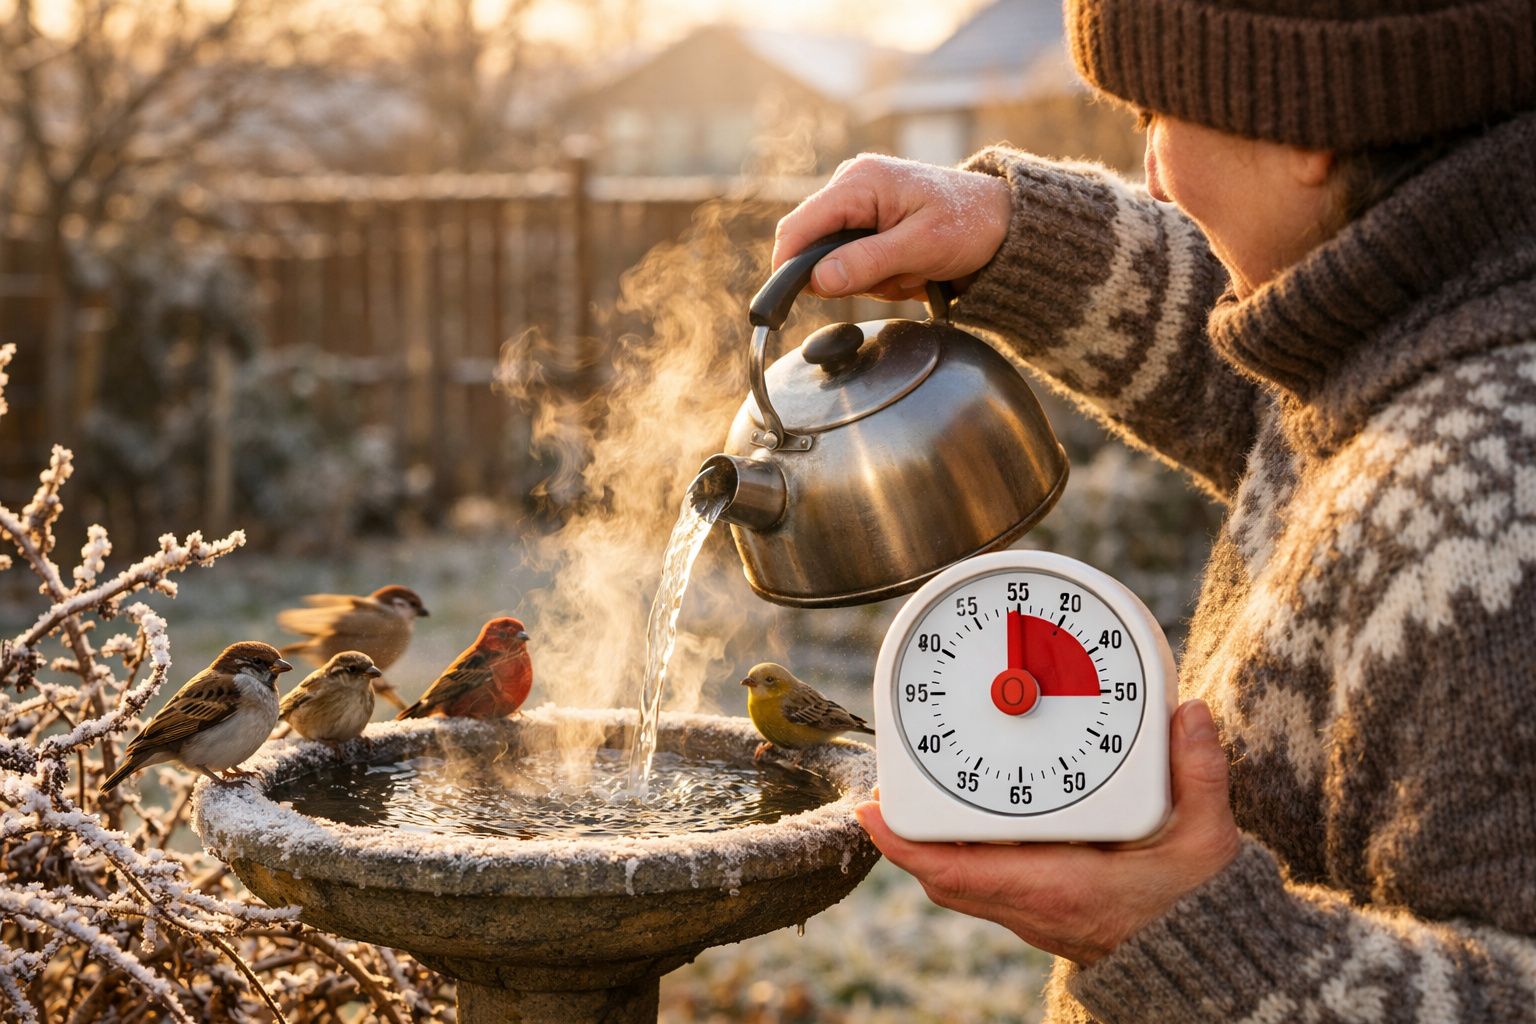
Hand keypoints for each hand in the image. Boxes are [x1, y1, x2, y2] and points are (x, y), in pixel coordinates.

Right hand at [772, 154, 1012, 301]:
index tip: (790, 302)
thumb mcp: (921, 247)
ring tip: (909, 271)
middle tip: (891, 279)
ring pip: (834, 261)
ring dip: (868, 279)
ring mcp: (858, 206)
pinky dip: (877, 276)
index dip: (789, 266)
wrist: (1003, 223)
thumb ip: (867, 262)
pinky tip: (908, 269)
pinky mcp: (868, 224)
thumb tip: (817, 280)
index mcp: (859, 182)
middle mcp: (851, 186)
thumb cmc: (970, 224)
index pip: (800, 227)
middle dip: (845, 276)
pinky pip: (853, 262)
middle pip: (813, 247)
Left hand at [856, 699, 1240, 965]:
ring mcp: (1032, 912)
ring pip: (958, 883)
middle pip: (943, 878)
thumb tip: (1192, 716)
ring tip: (909, 794)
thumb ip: (1199, 774)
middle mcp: (1034, 905)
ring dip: (928, 844)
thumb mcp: (1207, 841)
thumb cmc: (1200, 906)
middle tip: (883, 787)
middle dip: (905, 835)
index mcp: (1059, 888)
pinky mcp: (1039, 909)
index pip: (960, 873)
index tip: (874, 810)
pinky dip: (957, 854)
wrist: (1208, 962)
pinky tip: (955, 818)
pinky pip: (979, 885)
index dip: (908, 843)